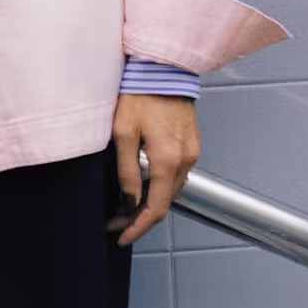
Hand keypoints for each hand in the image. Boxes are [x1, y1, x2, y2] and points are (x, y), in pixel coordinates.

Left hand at [107, 94, 199, 246]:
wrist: (164, 70)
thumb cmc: (141, 95)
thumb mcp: (123, 134)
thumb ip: (127, 172)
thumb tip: (128, 201)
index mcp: (167, 162)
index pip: (155, 209)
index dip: (138, 228)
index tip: (123, 237)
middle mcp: (185, 161)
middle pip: (165, 203)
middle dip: (140, 219)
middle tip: (116, 224)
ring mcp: (191, 153)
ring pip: (171, 191)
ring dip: (150, 203)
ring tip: (126, 209)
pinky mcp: (191, 145)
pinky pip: (177, 176)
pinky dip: (161, 188)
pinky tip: (144, 188)